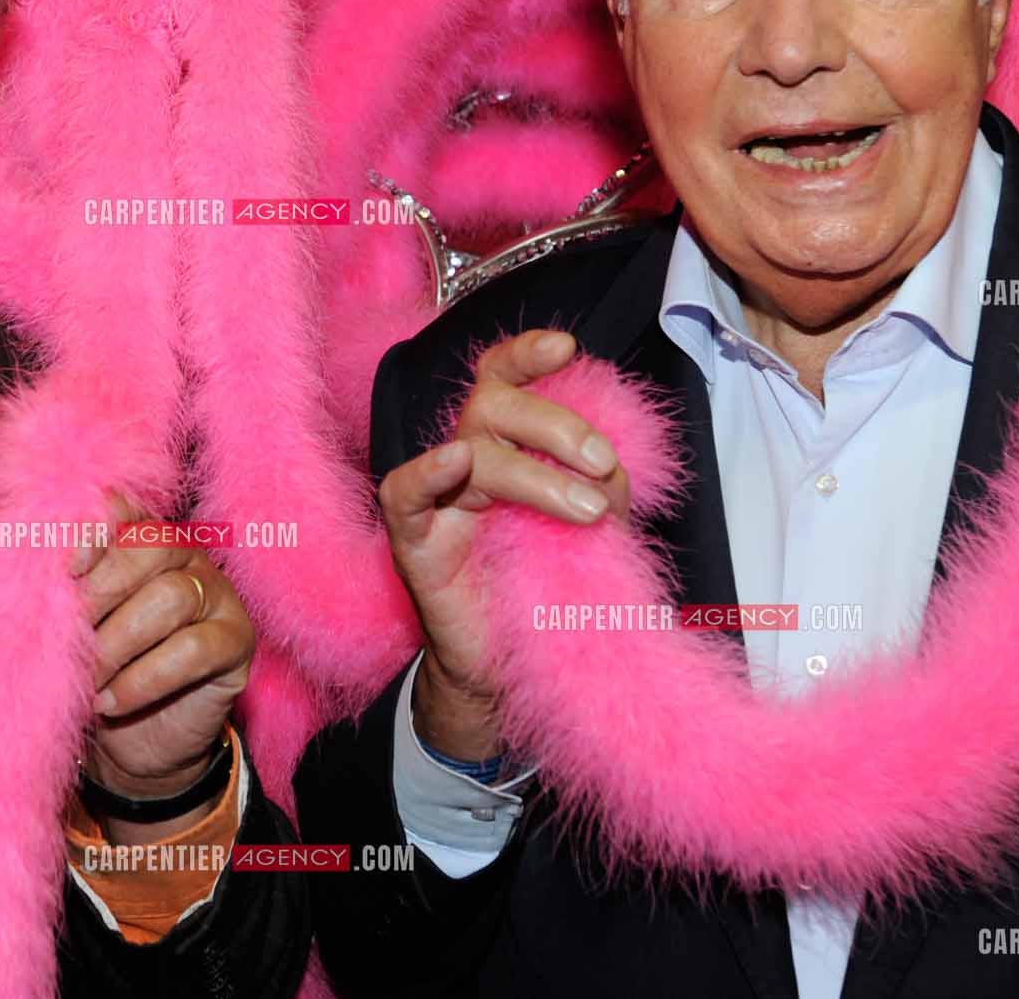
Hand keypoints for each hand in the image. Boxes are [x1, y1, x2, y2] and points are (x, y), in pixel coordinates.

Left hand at [73, 490, 252, 842]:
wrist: (128, 744)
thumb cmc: (92, 672)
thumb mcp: (66, 629)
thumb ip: (60, 591)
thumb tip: (34, 573)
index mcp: (137, 536)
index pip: (122, 508)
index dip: (93, 527)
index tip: (64, 568)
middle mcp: (182, 554)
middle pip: (149, 547)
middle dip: (100, 595)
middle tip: (65, 642)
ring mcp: (216, 594)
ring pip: (171, 597)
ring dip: (118, 644)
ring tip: (89, 680)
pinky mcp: (236, 641)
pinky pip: (193, 649)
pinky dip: (144, 679)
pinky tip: (112, 702)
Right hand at [378, 330, 629, 760]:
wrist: (507, 671)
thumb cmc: (544, 594)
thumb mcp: (588, 533)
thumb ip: (600, 491)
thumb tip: (614, 471)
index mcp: (503, 447)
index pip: (503, 381)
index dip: (526, 354)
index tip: (568, 347)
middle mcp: (466, 462)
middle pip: (492, 404)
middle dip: (555, 424)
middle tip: (604, 466)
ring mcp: (438, 500)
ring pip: (473, 447)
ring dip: (536, 471)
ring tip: (589, 511)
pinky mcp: (415, 542)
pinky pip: (404, 493)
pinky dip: (427, 471)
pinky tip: (456, 461)